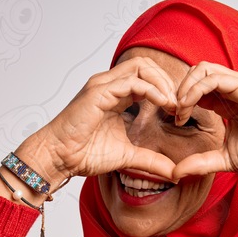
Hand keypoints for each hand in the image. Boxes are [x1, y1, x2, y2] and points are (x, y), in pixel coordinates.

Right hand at [28, 57, 180, 181]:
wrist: (59, 157)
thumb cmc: (84, 154)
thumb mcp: (127, 157)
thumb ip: (151, 160)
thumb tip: (174, 172)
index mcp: (116, 95)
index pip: (146, 77)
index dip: (166, 90)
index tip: (177, 111)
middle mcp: (109, 85)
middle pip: (146, 64)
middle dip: (167, 81)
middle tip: (178, 105)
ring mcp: (103, 85)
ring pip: (141, 65)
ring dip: (161, 82)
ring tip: (171, 104)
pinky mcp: (99, 92)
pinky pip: (132, 81)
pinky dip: (152, 90)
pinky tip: (162, 105)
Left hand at [169, 62, 237, 178]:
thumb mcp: (225, 159)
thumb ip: (201, 162)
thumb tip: (175, 172)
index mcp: (226, 102)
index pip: (195, 89)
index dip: (180, 101)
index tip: (175, 121)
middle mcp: (231, 89)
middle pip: (195, 74)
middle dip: (179, 90)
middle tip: (173, 113)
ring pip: (202, 70)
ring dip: (184, 88)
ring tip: (179, 110)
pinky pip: (213, 78)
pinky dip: (195, 89)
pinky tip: (188, 106)